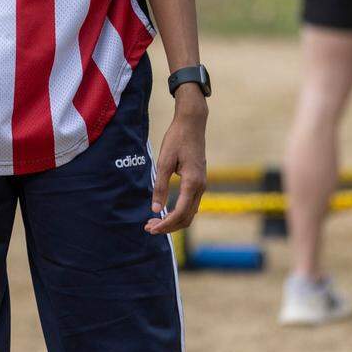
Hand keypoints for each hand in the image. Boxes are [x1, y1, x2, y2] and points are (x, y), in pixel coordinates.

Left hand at [146, 87, 207, 234]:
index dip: (165, 224)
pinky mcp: (199, 181)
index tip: (151, 228)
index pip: (179, 213)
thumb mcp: (164, 161)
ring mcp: (202, 184)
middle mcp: (200, 187)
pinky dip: (179, 212)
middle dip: (168, 226)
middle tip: (149, 228)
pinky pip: (191, 204)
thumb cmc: (177, 139)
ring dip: (173, 220)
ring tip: (154, 221)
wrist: (192, 123)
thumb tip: (155, 209)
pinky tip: (166, 210)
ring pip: (190, 213)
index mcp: (192, 183)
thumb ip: (160, 186)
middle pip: (187, 218)